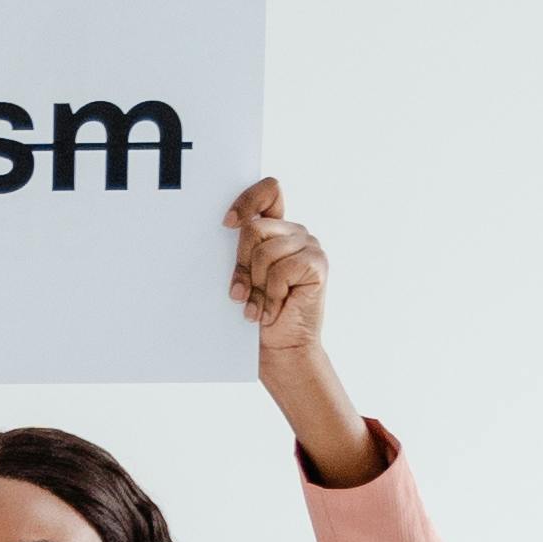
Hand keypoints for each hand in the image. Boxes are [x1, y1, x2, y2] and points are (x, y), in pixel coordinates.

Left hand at [226, 177, 376, 484]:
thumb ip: (240, 249)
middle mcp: (295, 232)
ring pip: (265, 249)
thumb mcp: (242, 276)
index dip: (247, 201)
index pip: (269, 190)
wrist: (278, 351)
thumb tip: (225, 227)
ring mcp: (309, 246)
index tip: (226, 224)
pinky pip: (282, 268)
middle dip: (240, 263)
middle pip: (255, 226)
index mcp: (276, 229)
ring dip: (254, 285)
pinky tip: (271, 310)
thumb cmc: (255, 314)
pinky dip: (270, 294)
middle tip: (240, 293)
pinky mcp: (316, 264)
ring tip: (256, 306)